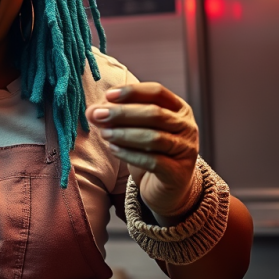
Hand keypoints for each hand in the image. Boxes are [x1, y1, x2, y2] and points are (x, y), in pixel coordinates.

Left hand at [86, 82, 198, 217]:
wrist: (166, 187)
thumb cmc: (149, 152)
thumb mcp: (136, 129)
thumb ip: (116, 117)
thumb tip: (92, 111)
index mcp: (179, 109)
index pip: (157, 92)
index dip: (132, 91)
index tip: (108, 95)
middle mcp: (186, 127)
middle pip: (155, 113)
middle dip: (123, 113)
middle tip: (98, 115)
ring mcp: (185, 150)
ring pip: (154, 137)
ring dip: (124, 134)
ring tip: (104, 134)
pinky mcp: (178, 172)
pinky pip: (152, 161)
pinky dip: (129, 154)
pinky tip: (113, 149)